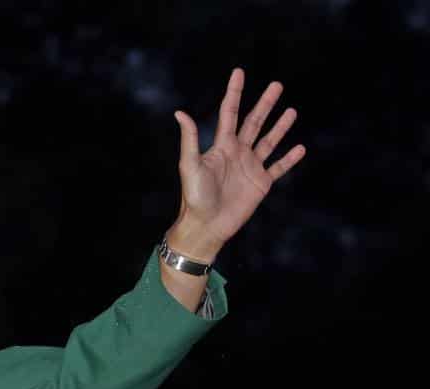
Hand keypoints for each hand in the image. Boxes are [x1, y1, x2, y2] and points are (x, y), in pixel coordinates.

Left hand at [169, 68, 305, 259]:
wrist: (206, 225)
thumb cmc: (194, 196)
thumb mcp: (189, 165)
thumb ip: (190, 139)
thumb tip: (180, 113)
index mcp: (221, 146)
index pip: (229, 113)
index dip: (234, 92)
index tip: (239, 72)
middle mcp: (237, 153)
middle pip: (254, 122)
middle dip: (265, 104)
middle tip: (277, 85)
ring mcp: (250, 167)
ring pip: (269, 141)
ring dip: (280, 126)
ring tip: (292, 110)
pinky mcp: (261, 183)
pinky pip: (278, 168)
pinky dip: (289, 159)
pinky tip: (300, 148)